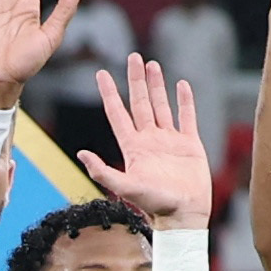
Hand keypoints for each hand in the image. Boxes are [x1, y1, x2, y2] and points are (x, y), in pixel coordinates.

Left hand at [97, 53, 216, 232]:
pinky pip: (187, 117)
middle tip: (133, 56)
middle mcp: (149, 139)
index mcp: (133, 146)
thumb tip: (80, 153)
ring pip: (162, 105)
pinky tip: (182, 85)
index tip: (101, 73)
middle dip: (136, 80)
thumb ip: (103, 171)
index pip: (118, 113)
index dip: (110, 93)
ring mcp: (170, 140)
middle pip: (140, 102)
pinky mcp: (190, 144)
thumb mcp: (126, 187)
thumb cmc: (155, 204)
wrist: (185, 214)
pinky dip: (185, 100)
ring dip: (157, 85)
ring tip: (153, 64)